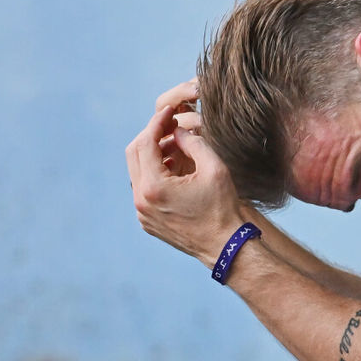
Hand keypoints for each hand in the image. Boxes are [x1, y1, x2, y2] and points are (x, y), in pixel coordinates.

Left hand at [126, 98, 243, 267]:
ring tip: (174, 149)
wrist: (227, 247)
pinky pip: (142, 190)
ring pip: (136, 172)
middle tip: (169, 128)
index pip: (145, 142)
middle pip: (134, 154)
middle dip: (150, 136)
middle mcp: (142, 201)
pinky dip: (153, 175)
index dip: (157, 122)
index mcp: (154, 187)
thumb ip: (192, 142)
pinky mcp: (147, 222)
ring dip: (152, 156)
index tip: (169, 112)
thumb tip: (176, 131)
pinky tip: (173, 171)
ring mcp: (142, 214)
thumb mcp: (214, 168)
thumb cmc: (224, 209)